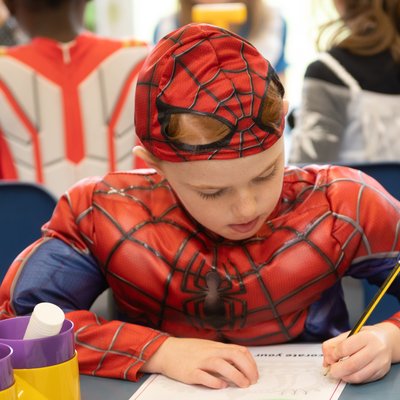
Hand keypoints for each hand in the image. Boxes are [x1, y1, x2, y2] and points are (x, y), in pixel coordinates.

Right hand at [141, 337, 258, 388]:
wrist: (166, 351)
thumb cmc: (188, 351)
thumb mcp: (207, 348)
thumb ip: (222, 353)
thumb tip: (240, 364)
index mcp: (216, 346)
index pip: (239, 350)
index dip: (250, 362)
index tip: (254, 373)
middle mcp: (210, 352)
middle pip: (234, 355)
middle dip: (247, 368)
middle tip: (252, 381)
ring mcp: (200, 361)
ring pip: (221, 364)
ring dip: (235, 375)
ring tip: (243, 385)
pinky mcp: (190, 372)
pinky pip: (204, 376)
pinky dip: (214, 381)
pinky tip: (221, 385)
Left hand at [322, 322, 399, 382]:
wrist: (386, 341)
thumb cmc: (365, 336)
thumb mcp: (350, 333)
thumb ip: (335, 343)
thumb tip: (326, 358)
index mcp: (366, 337)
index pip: (345, 348)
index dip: (333, 355)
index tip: (328, 358)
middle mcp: (375, 350)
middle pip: (352, 364)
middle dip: (337, 369)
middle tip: (330, 370)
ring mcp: (380, 363)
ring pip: (358, 375)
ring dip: (344, 376)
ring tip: (338, 373)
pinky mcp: (381, 373)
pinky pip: (363, 380)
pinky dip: (352, 379)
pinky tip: (347, 374)